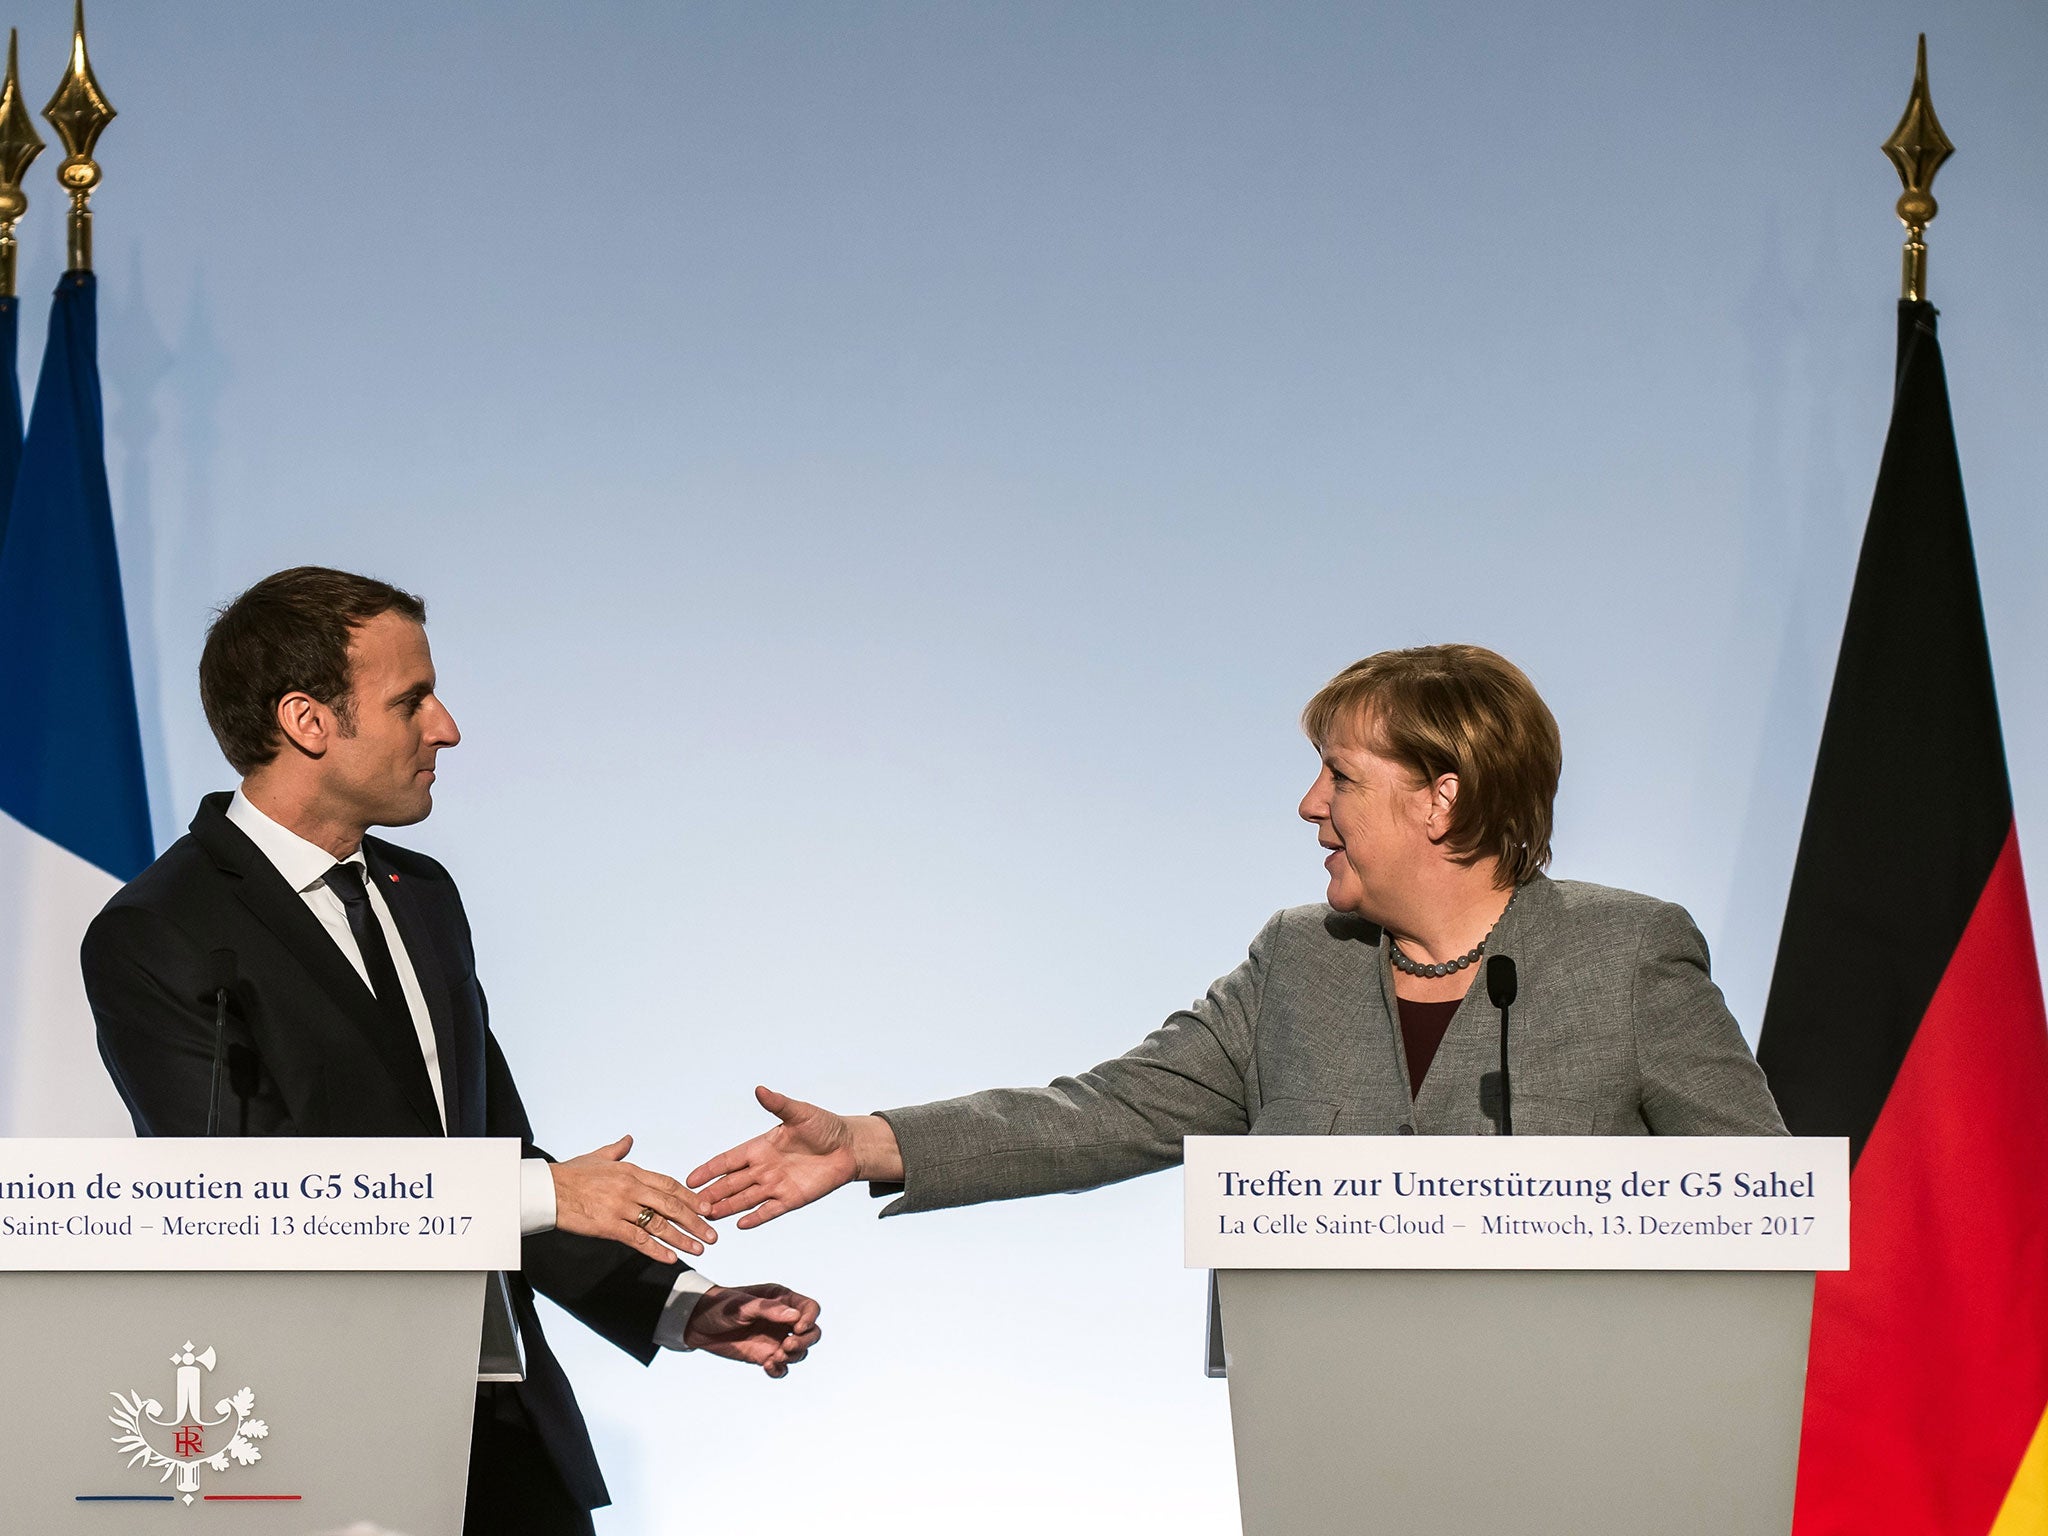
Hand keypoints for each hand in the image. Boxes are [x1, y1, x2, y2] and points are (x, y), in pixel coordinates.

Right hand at [552, 1134, 715, 1261]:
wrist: (547, 1189)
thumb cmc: (571, 1173)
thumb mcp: (598, 1156)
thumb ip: (618, 1150)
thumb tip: (629, 1139)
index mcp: (632, 1171)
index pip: (669, 1185)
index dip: (691, 1197)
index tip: (707, 1207)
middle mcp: (631, 1188)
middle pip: (671, 1205)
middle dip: (694, 1221)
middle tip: (712, 1233)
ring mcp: (620, 1208)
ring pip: (658, 1224)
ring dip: (682, 1238)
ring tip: (699, 1248)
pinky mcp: (608, 1226)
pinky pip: (638, 1240)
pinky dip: (656, 1250)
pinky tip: (672, 1258)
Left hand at [682, 1283, 822, 1377]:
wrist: (696, 1323)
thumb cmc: (720, 1306)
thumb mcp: (742, 1305)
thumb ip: (768, 1310)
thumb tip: (796, 1318)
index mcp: (782, 1300)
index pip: (810, 1308)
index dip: (810, 1319)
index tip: (797, 1329)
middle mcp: (783, 1320)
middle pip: (811, 1333)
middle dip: (805, 1342)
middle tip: (787, 1347)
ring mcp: (775, 1339)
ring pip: (799, 1352)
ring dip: (792, 1357)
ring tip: (774, 1357)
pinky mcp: (764, 1355)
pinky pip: (782, 1367)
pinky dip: (780, 1370)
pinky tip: (768, 1366)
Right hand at [688, 1086, 900, 1228]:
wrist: (849, 1147)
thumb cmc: (824, 1126)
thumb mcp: (800, 1114)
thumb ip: (778, 1104)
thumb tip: (760, 1089)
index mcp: (761, 1147)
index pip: (729, 1160)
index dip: (710, 1169)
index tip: (690, 1179)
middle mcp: (764, 1168)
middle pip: (732, 1183)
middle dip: (713, 1193)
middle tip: (693, 1205)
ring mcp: (776, 1185)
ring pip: (745, 1199)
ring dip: (727, 1207)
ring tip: (708, 1216)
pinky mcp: (792, 1198)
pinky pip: (769, 1210)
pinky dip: (755, 1217)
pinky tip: (739, 1224)